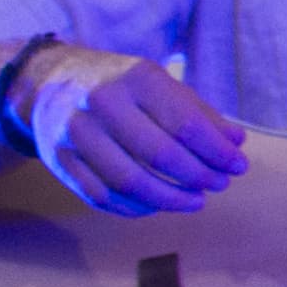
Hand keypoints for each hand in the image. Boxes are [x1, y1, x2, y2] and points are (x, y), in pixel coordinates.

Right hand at [26, 49, 243, 216]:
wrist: (48, 82)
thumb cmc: (120, 85)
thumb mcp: (160, 84)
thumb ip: (199, 112)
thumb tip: (236, 143)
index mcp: (137, 79)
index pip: (186, 124)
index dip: (217, 152)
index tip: (238, 166)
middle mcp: (103, 103)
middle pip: (160, 155)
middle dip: (198, 176)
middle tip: (220, 184)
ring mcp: (76, 134)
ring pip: (129, 182)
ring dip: (170, 199)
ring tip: (196, 201)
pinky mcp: (58, 161)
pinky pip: (102, 196)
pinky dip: (136, 207)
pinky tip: (159, 205)